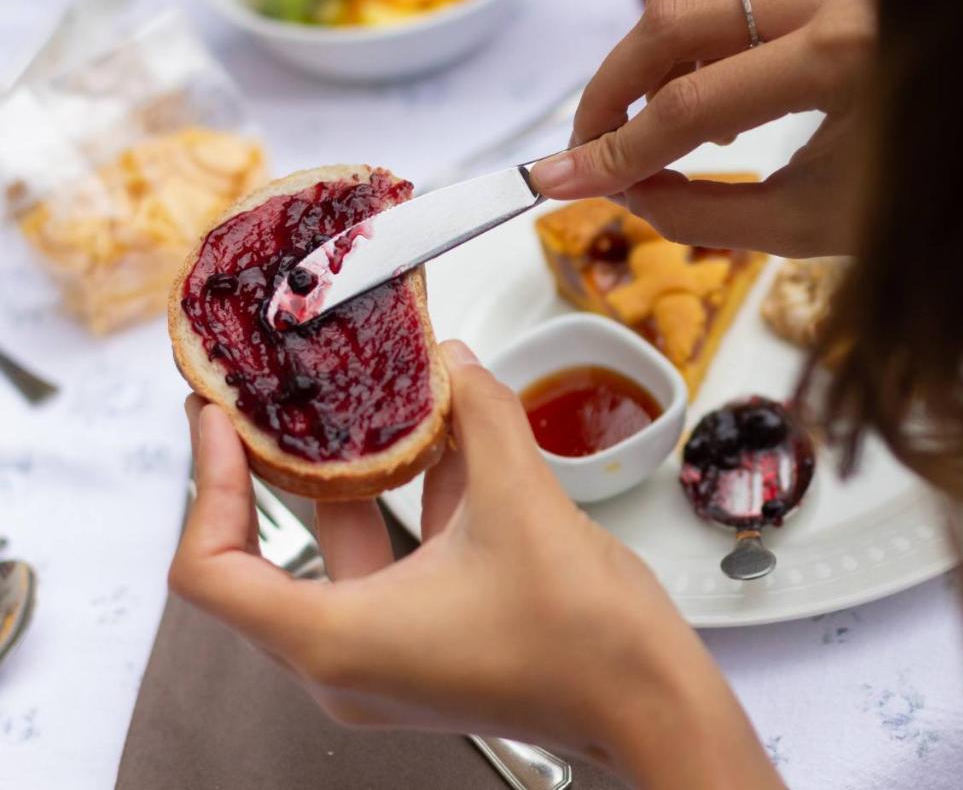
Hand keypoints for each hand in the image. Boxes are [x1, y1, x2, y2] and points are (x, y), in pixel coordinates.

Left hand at [170, 341, 782, 788]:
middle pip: (268, 556)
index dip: (207, 482)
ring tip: (357, 403)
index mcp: (338, 641)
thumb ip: (479, 417)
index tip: (219, 420)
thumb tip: (454, 364)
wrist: (650, 703)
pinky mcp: (428, 644)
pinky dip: (405, 505)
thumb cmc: (585, 644)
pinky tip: (442, 441)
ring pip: (342, 553)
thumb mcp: (521, 502)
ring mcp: (388, 657)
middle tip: (269, 401)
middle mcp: (347, 661)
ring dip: (352, 477)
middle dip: (274, 467)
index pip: (213, 568)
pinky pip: (392, 565)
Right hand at [530, 0, 876, 256]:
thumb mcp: (809, 224)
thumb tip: (622, 195)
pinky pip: (731, 0)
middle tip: (589, 150)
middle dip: (612, 86)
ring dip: (648, 66)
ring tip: (650, 139)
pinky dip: (694, 51)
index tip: (561, 181)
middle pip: (673, 16)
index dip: (617, 147)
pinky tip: (705, 112)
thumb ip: (703, 213)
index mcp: (841, 61)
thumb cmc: (922, 200)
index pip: (691, 100)